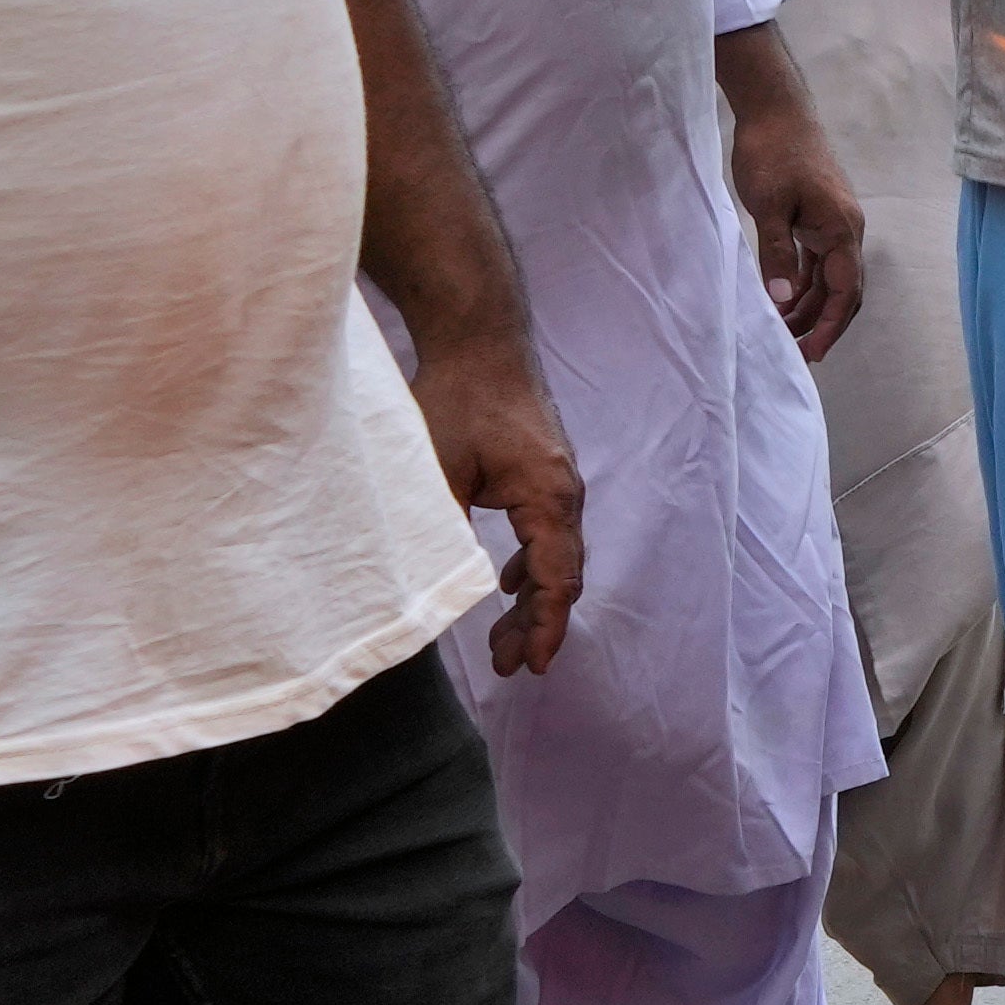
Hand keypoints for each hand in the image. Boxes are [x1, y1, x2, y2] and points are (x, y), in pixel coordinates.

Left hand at [406, 326, 587, 675]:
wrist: (479, 338)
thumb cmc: (460, 396)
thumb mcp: (440, 469)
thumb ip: (446, 529)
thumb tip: (440, 582)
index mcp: (549, 497)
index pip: (558, 579)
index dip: (545, 627)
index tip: (533, 666)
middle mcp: (564, 493)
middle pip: (562, 575)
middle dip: (536, 624)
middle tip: (510, 666)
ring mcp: (556, 481)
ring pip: (553, 556)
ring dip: (531, 598)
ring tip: (506, 639)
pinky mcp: (540, 471)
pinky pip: (544, 532)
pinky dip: (530, 566)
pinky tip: (508, 582)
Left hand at [726, 73, 865, 360]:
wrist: (776, 110)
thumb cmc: (773, 153)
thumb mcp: (768, 206)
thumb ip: (777, 254)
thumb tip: (781, 299)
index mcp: (842, 230)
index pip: (845, 291)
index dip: (829, 325)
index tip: (810, 352)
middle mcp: (846, 230)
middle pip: (844, 291)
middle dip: (823, 324)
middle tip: (798, 353)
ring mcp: (834, 224)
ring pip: (830, 278)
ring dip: (810, 305)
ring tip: (784, 331)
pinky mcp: (819, 217)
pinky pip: (818, 262)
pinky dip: (803, 283)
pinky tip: (783, 299)